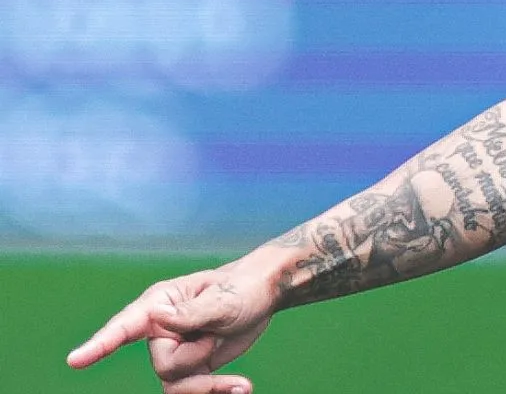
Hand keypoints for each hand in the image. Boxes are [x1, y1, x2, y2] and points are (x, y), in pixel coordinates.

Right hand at [67, 265, 275, 393]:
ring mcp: (174, 350)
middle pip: (163, 364)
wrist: (264, 296)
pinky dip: (216, 391)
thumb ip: (191, 313)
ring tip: (240, 381)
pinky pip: (191, 390)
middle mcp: (160, 329)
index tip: (75, 361)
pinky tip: (242, 387)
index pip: (125, 326)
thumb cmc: (242, 288)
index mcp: (161, 303)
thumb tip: (156, 315)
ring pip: (174, 384)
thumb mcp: (223, 300)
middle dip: (196, 358)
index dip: (100, 345)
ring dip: (207, 385)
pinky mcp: (191, 366)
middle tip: (218, 335)